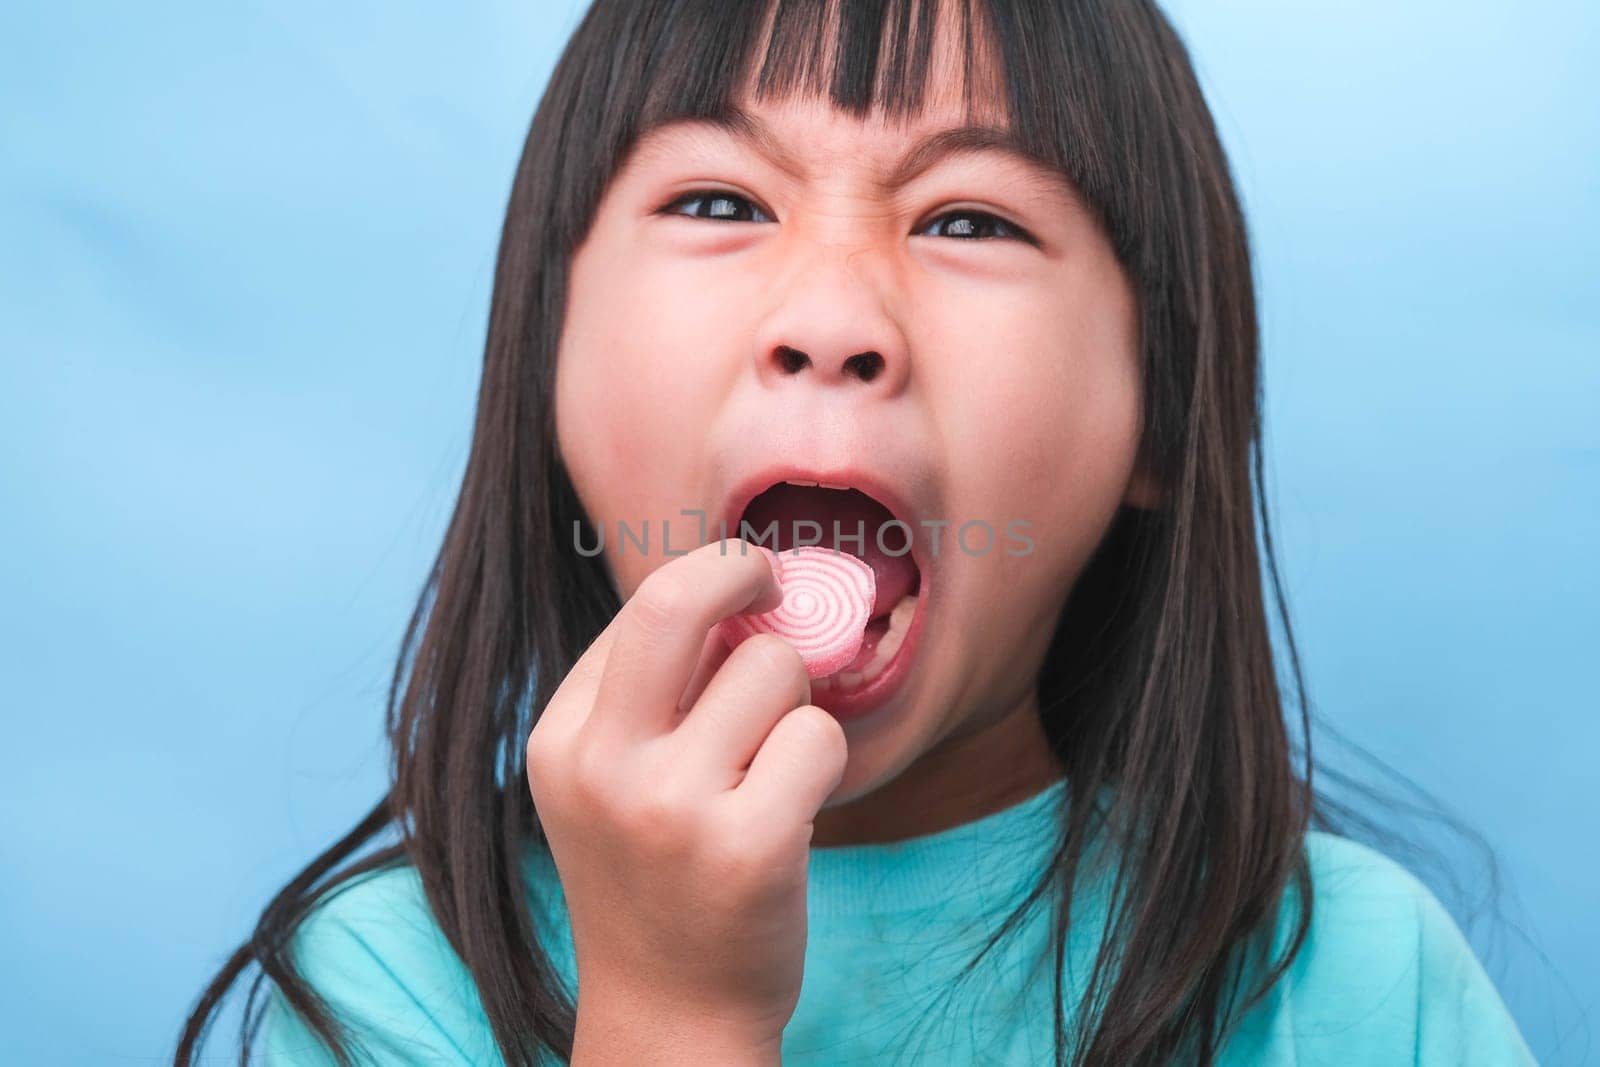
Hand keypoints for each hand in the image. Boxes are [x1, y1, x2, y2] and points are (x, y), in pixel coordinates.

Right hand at [526, 538, 847, 1059]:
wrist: (671, 1015)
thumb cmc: (658, 878)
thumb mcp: (609, 781)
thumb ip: (649, 689)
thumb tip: (736, 584)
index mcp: (561, 739)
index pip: (641, 606)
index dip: (709, 584)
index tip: (743, 594)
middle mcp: (602, 766)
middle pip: (680, 599)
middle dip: (744, 570)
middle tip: (774, 584)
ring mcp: (670, 807)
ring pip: (775, 666)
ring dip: (794, 703)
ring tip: (769, 767)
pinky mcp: (748, 847)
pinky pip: (819, 734)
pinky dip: (823, 759)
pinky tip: (794, 807)